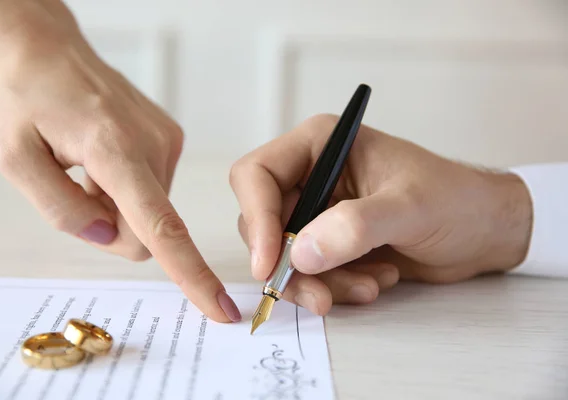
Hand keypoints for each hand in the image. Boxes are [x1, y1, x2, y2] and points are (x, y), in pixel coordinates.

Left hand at [0, 0, 240, 321]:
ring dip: (116, 205)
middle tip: (77, 191)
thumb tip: (107, 235)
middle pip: (147, 230)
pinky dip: (127, 188)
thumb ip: (61, 209)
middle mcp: (152, 146)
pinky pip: (153, 188)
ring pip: (151, 210)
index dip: (191, 274)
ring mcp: (166, 141)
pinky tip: (104, 158)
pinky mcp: (170, 139)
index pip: (161, 227)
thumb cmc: (26, 98)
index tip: (220, 308)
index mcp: (115, 151)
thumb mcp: (16, 158)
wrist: (48, 50)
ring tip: (88, 167)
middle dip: (112, 229)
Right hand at [230, 114, 531, 314]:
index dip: (256, 219)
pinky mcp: (329, 241)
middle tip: (322, 294)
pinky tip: (375, 280)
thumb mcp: (410, 208)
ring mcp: (318, 210)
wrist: (484, 230)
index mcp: (320, 144)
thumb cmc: (456, 200)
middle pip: (264, 223)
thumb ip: (356, 226)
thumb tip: (301, 253)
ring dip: (318, 282)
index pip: (257, 175)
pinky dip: (334, 286)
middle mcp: (311, 175)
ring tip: (369, 286)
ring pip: (284, 254)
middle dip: (290, 264)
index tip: (271, 264)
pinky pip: (308, 272)